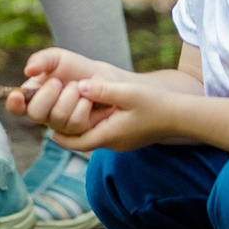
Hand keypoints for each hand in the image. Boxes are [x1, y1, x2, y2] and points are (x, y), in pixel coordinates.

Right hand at [9, 47, 117, 137]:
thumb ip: (41, 60)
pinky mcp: (78, 131)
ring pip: (58, 117)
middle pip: (35, 113)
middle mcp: (44, 113)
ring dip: (70, 96)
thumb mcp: (57, 58)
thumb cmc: (74, 68)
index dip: (14, 104)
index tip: (17, 95)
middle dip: (47, 95)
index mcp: (32, 97)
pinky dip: (83, 104)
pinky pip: (77, 121)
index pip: (16, 107)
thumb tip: (28, 71)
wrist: (101, 77)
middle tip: (57, 82)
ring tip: (77, 86)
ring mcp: (60, 124)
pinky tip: (87, 98)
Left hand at [17, 67, 172, 150]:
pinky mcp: (127, 136)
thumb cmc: (157, 104)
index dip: (59, 134)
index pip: (75, 142)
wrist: (182, 116)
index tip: (47, 123)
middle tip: (53, 114)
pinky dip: (92, 124)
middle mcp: (112, 142)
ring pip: (91, 137)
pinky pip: (102, 133)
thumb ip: (103, 89)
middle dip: (65, 128)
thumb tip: (80, 85)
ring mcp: (120, 141)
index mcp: (109, 135)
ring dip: (79, 125)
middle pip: (80, 141)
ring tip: (68, 110)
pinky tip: (91, 110)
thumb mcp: (128, 93)